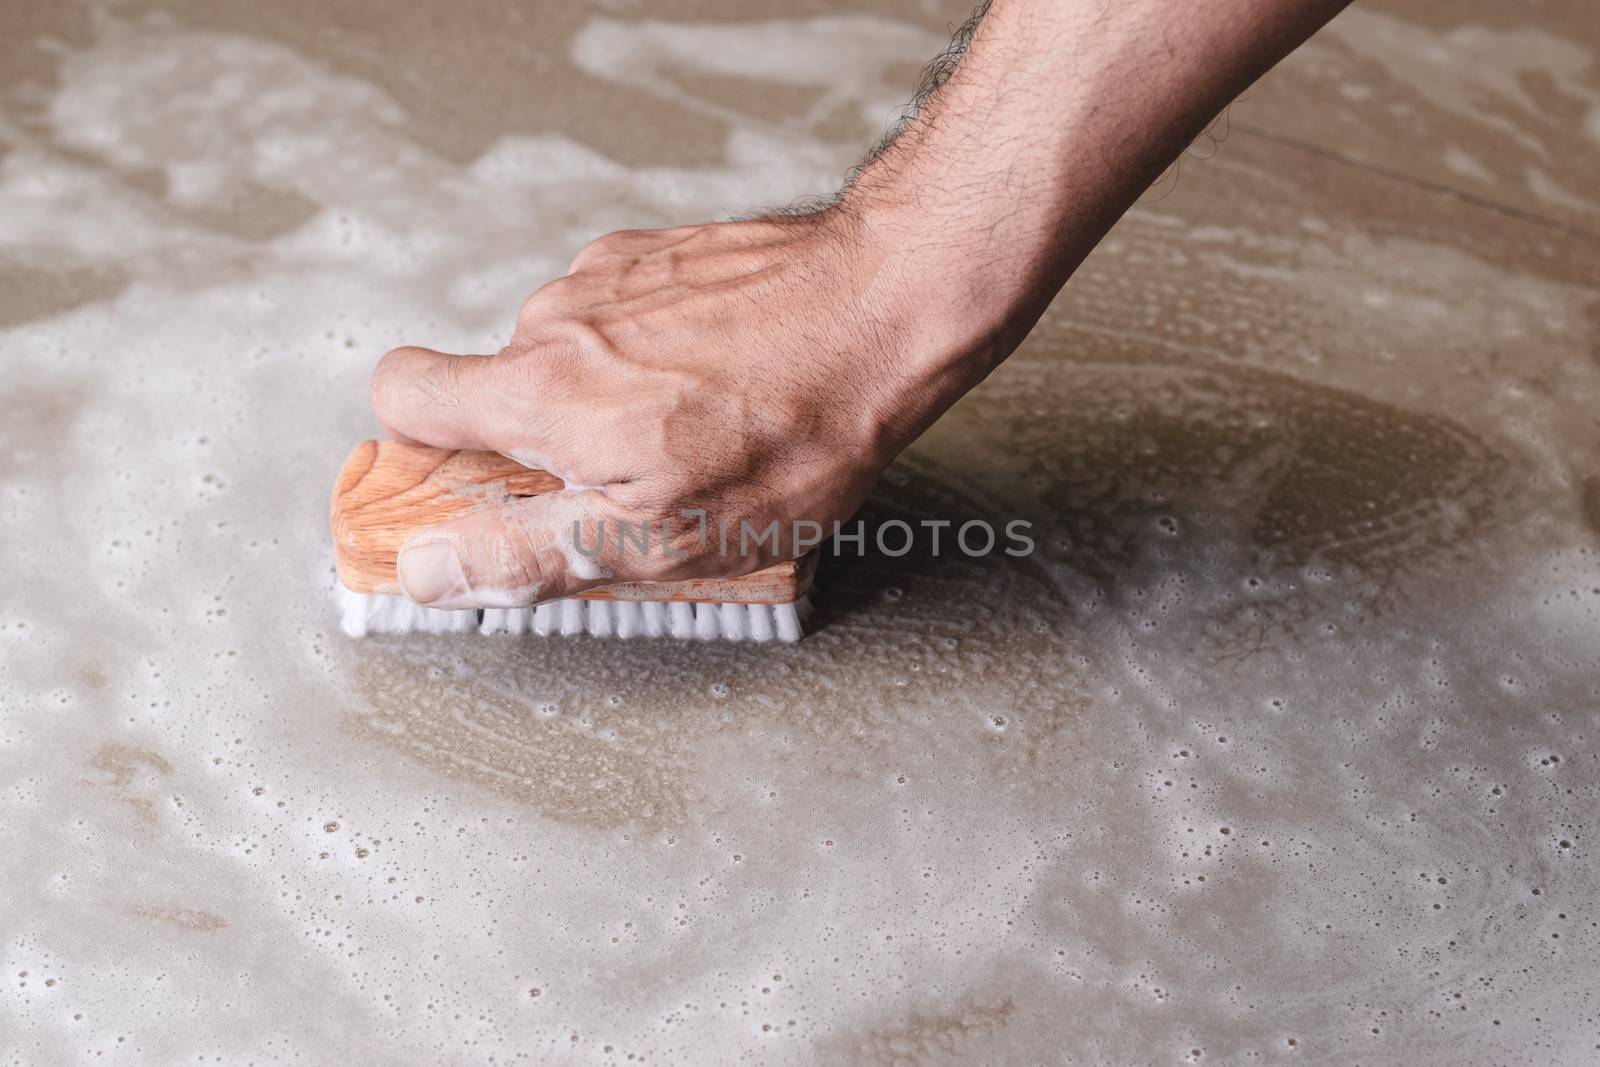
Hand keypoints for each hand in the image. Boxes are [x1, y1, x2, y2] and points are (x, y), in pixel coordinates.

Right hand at [371, 209, 983, 607]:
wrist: (886, 306)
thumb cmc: (796, 429)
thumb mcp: (665, 537)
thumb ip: (531, 552)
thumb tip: (429, 569)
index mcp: (542, 391)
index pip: (404, 394)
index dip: (421, 444)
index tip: (469, 481)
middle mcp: (558, 319)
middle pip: (500, 383)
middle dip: (548, 439)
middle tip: (632, 480)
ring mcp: (611, 275)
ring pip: (570, 352)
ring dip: (607, 397)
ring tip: (697, 431)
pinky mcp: (660, 252)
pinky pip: (622, 314)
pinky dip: (651, 352)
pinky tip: (719, 379)